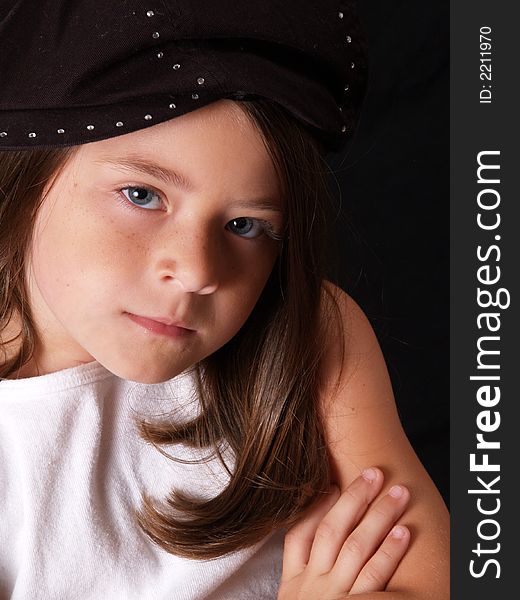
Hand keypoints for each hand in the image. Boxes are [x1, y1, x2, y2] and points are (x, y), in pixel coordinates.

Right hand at [278, 468, 409, 598]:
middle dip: (354, 498)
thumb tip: (322, 547)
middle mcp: (310, 587)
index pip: (298, 536)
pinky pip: (373, 575)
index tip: (333, 484)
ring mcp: (332, 597)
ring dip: (379, 515)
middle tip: (375, 473)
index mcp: (292, 586)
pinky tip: (403, 532)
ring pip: (355, 546)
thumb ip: (302, 583)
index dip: (316, 508)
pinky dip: (388, 551)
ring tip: (398, 493)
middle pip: (330, 531)